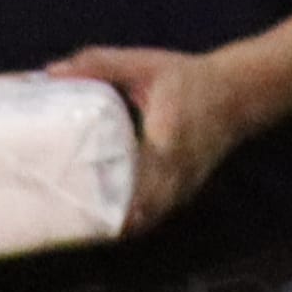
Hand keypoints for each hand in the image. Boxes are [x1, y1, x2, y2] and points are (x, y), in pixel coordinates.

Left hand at [47, 45, 240, 231]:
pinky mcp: (185, 193)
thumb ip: (100, 65)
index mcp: (166, 141)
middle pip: (139, 213)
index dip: (113, 202)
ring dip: (118, 226)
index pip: (139, 181)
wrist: (240, 94)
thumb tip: (51, 71)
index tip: (80, 209)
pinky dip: (133, 222)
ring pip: (147, 220)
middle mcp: (177, 172)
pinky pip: (155, 216)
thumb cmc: (189, 79)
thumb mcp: (146, 65)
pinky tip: (106, 220)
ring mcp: (184, 187)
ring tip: (79, 225)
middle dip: (105, 221)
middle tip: (66, 221)